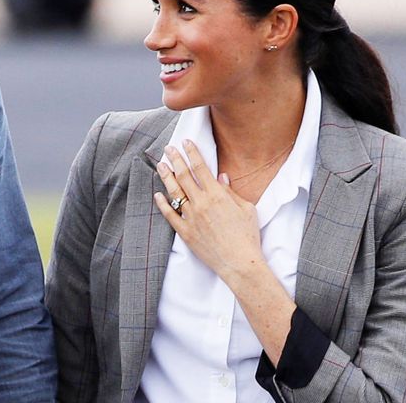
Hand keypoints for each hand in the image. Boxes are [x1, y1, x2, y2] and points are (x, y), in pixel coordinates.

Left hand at [154, 140, 265, 285]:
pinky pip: (169, 215)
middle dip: (175, 159)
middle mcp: (201, 203)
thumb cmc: (247, 236)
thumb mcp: (246, 209)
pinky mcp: (185, 232)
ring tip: (161, 165)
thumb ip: (230, 191)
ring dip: (166, 177)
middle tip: (168, 149)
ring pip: (174, 192)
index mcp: (217, 195)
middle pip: (183, 175)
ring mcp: (191, 217)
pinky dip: (162, 203)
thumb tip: (221, 176)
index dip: (192, 152)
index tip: (186, 142)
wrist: (240, 262)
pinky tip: (158, 194)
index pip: (200, 167)